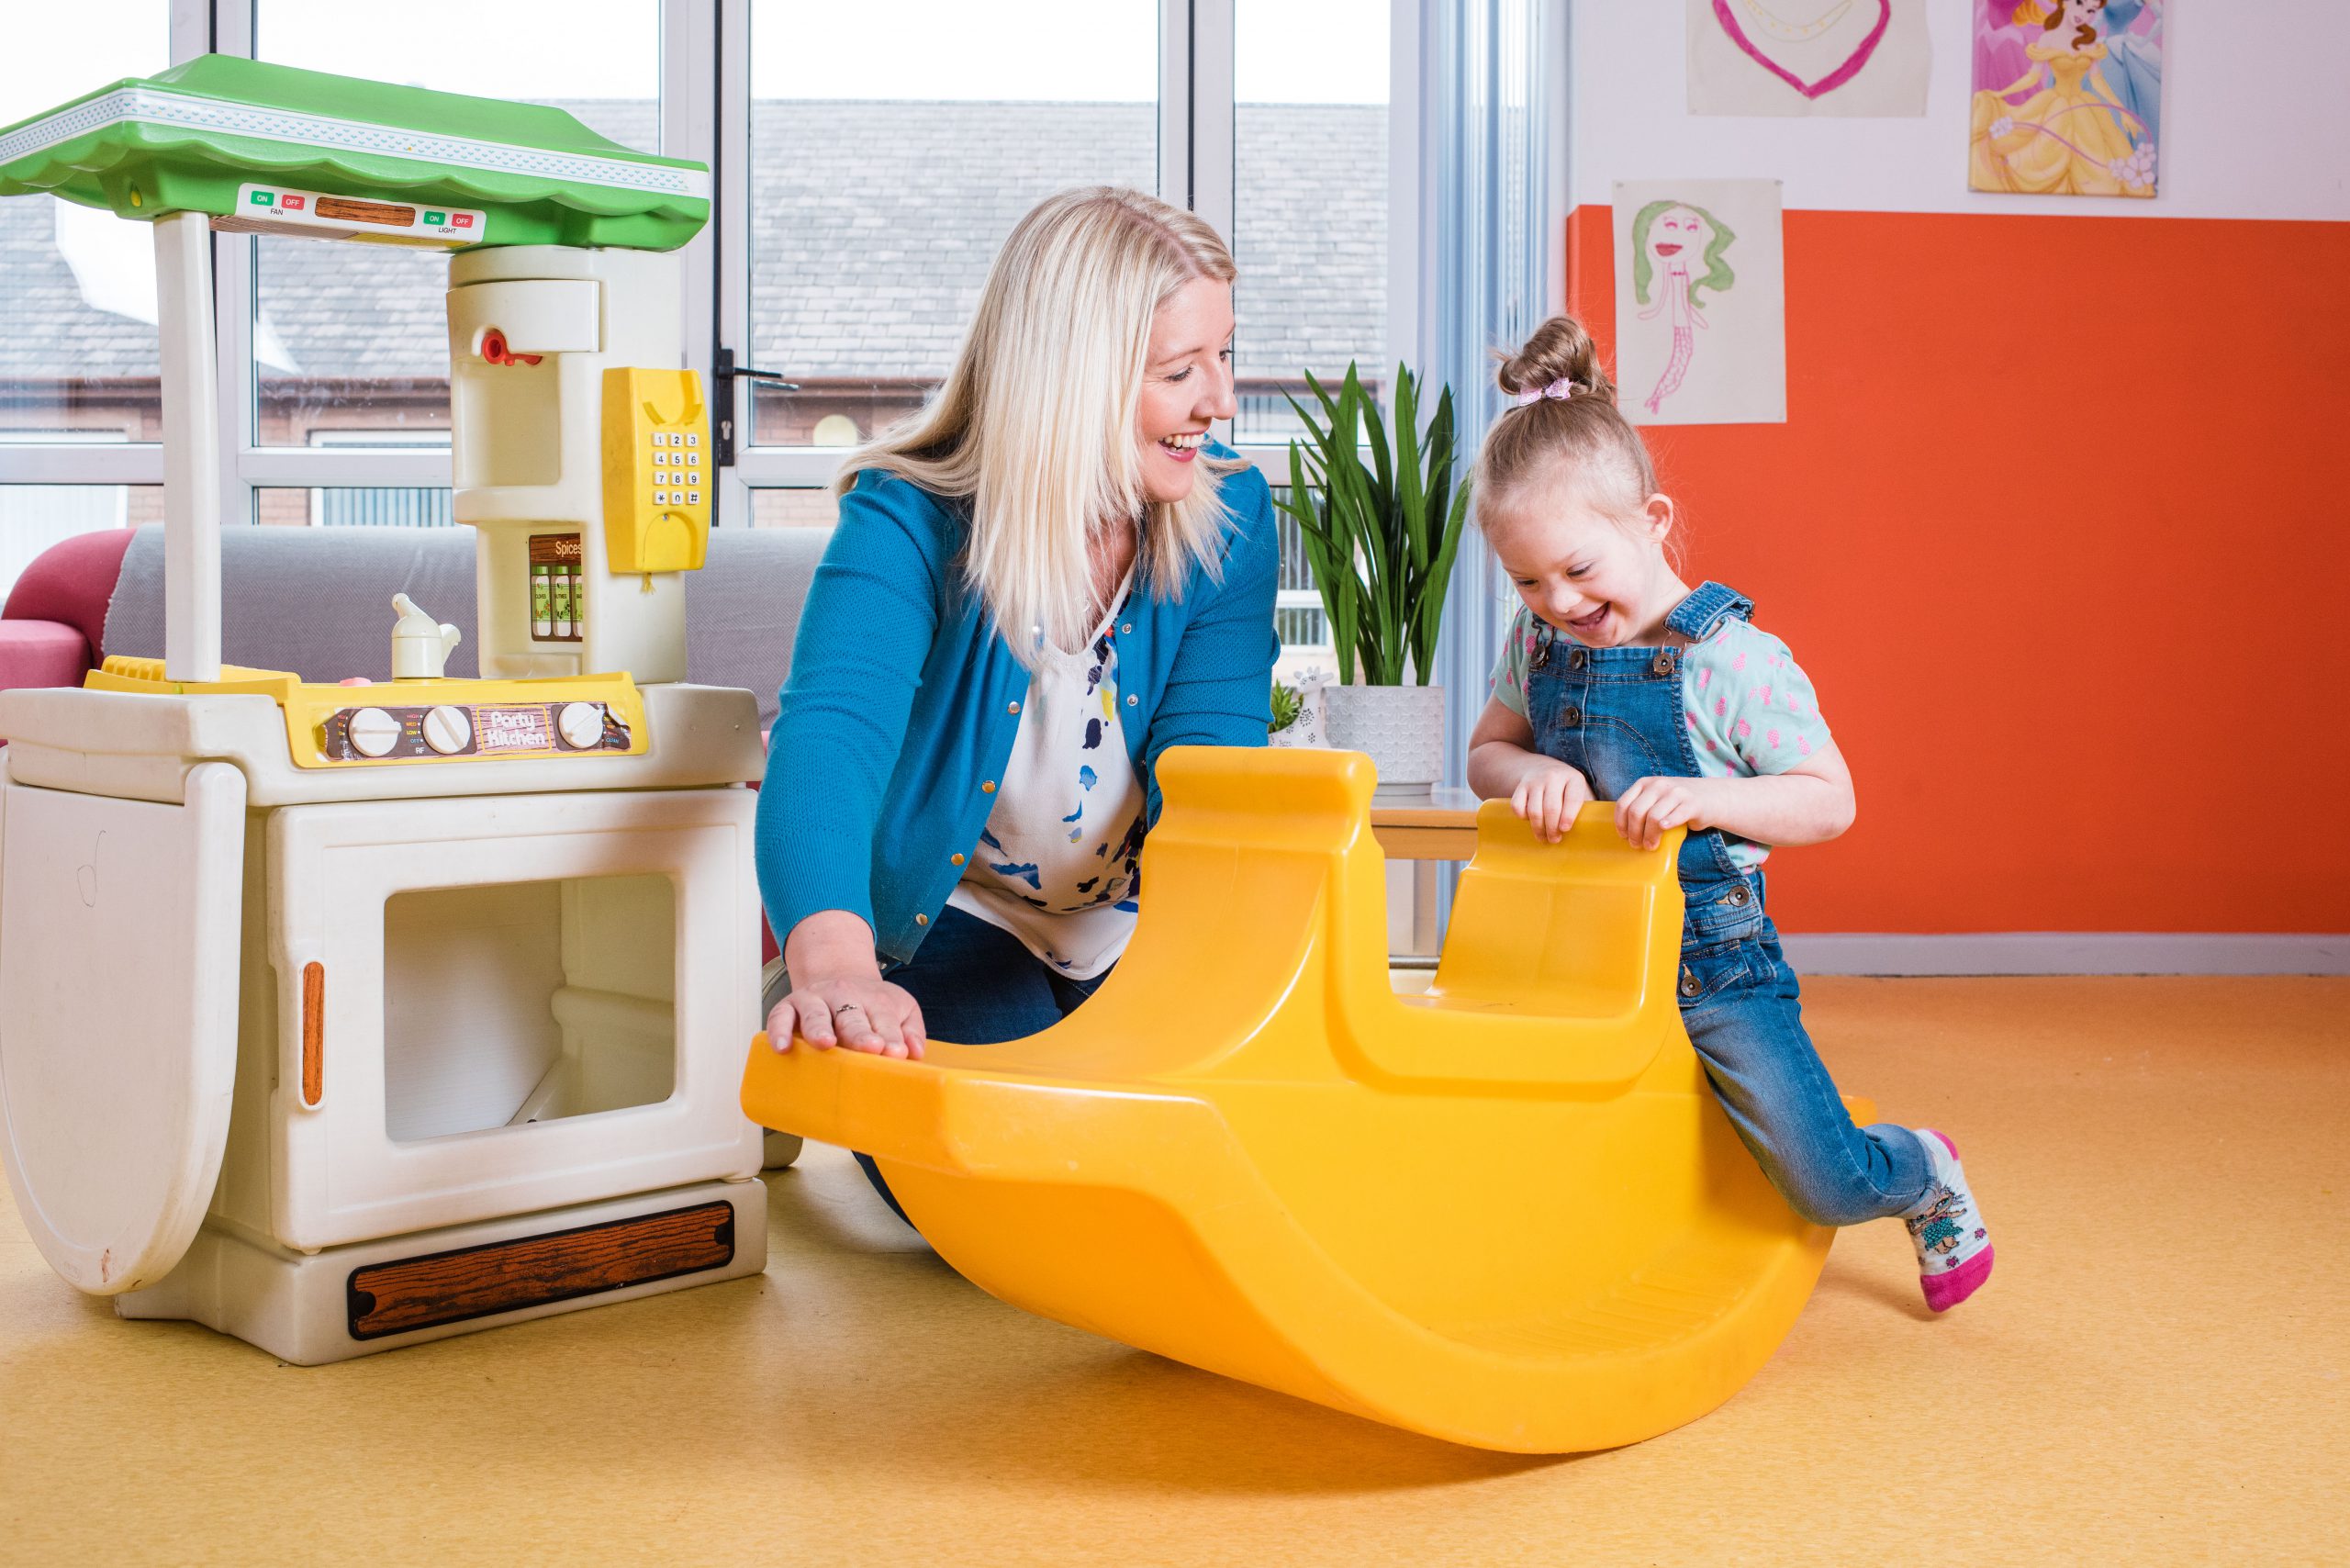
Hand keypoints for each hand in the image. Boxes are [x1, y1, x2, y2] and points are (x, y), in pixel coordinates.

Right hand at [767, 972, 926, 1060]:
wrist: (839, 972)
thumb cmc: (871, 1003)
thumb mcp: (901, 1008)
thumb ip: (911, 1030)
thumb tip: (916, 1053)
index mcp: (875, 1001)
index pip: (885, 1020)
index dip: (891, 1037)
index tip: (896, 1052)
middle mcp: (844, 997)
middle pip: (852, 1018)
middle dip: (861, 1034)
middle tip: (870, 1047)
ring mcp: (815, 1000)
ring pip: (816, 1014)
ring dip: (820, 1029)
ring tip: (826, 1043)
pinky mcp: (789, 1006)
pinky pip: (780, 1017)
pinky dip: (779, 1031)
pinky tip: (782, 1047)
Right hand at [1509, 757, 1593, 842]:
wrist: (1540, 767)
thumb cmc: (1566, 788)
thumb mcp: (1580, 790)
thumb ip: (1588, 806)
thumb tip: (1594, 829)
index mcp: (1574, 778)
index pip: (1572, 799)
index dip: (1568, 816)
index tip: (1565, 829)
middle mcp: (1554, 776)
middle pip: (1551, 808)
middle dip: (1552, 828)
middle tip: (1555, 840)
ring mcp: (1535, 780)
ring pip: (1534, 810)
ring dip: (1538, 828)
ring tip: (1543, 838)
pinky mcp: (1521, 786)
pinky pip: (1518, 806)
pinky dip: (1522, 817)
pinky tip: (1530, 821)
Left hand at [1614, 776, 1719, 851]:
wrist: (1712, 797)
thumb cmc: (1678, 802)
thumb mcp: (1656, 797)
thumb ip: (1642, 806)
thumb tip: (1625, 831)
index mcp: (1645, 783)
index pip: (1624, 803)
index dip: (1621, 823)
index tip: (1624, 836)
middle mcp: (1659, 785)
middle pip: (1637, 812)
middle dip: (1634, 833)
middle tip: (1637, 845)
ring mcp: (1676, 793)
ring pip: (1653, 817)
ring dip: (1649, 836)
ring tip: (1650, 846)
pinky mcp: (1692, 803)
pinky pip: (1674, 817)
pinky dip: (1666, 826)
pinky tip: (1664, 832)